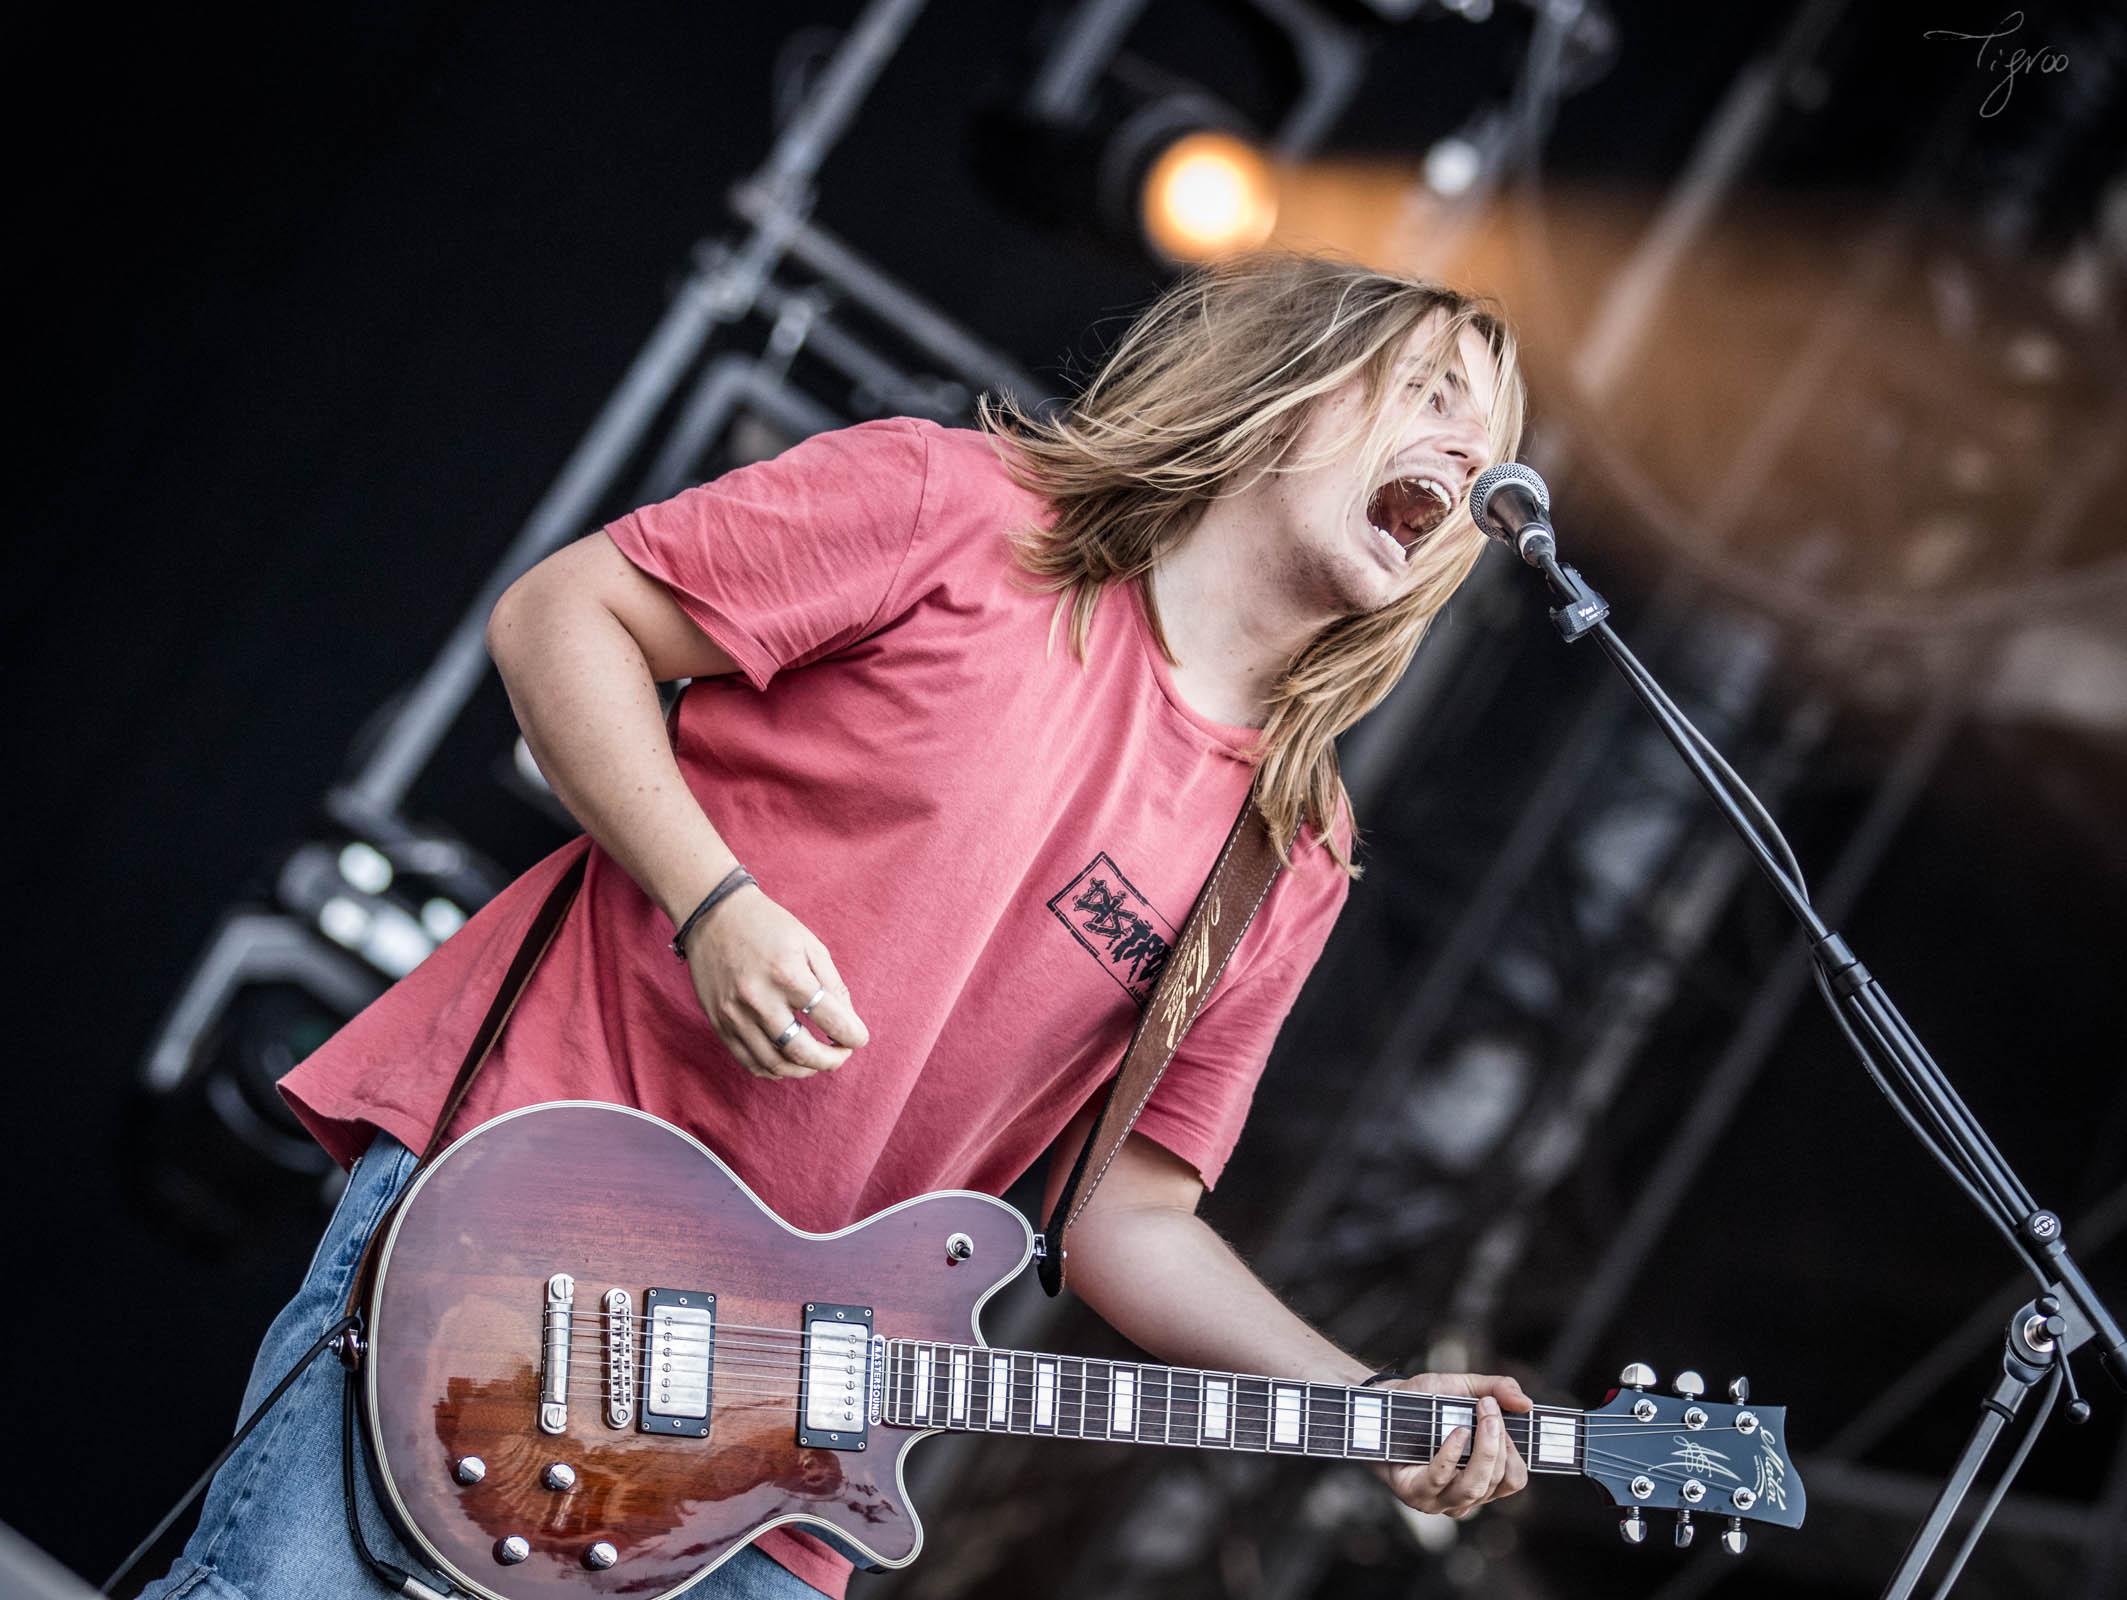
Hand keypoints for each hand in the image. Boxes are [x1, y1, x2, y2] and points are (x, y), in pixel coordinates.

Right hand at [683, 886, 869, 1079]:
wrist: (713, 915)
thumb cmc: (768, 926)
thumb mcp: (809, 944)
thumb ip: (832, 983)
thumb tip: (848, 1020)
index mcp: (787, 974)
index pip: (830, 1019)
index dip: (852, 1035)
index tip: (859, 1038)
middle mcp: (758, 998)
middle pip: (802, 1050)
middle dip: (831, 1060)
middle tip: (841, 1055)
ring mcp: (734, 1014)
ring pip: (775, 1064)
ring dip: (804, 1070)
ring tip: (818, 1062)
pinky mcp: (719, 1023)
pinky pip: (750, 1061)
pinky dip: (775, 1070)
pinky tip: (790, 1062)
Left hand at [1373, 1371, 1531, 1519]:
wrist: (1380, 1402)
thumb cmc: (1423, 1400)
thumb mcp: (1464, 1387)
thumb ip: (1498, 1389)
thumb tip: (1526, 1404)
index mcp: (1481, 1476)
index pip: (1514, 1479)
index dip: (1516, 1451)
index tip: (1504, 1415)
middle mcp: (1463, 1494)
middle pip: (1498, 1481)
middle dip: (1499, 1441)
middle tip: (1489, 1407)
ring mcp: (1439, 1500)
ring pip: (1475, 1487)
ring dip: (1484, 1449)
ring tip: (1480, 1416)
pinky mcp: (1414, 1494)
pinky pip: (1441, 1480)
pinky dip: (1452, 1454)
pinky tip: (1455, 1432)